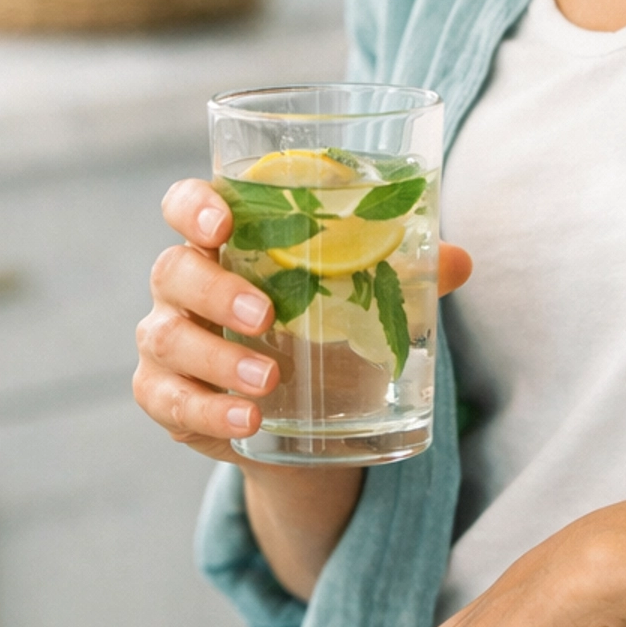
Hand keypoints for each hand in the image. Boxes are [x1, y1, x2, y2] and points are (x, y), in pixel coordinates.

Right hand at [133, 178, 471, 464]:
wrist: (308, 418)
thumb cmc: (325, 328)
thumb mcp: (361, 298)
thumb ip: (404, 274)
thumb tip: (458, 261)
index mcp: (224, 241)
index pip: (186, 206)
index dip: (193, 207)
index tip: (221, 223)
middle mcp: (184, 283)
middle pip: (174, 271)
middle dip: (216, 290)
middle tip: (267, 314)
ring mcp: (167, 341)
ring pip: (167, 339)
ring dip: (218, 358)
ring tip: (269, 379)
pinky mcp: (167, 397)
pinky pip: (171, 402)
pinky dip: (209, 411)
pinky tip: (248, 420)